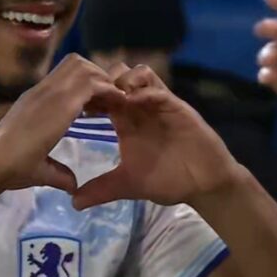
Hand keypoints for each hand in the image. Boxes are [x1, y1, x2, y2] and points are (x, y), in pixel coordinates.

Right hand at [0, 54, 125, 193]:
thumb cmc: (9, 167)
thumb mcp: (39, 167)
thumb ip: (58, 172)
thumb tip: (72, 185)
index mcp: (36, 100)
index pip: (64, 76)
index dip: (85, 85)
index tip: (97, 106)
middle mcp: (43, 90)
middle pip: (76, 63)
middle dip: (97, 76)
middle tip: (108, 100)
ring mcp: (51, 92)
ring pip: (85, 67)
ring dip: (103, 80)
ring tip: (114, 102)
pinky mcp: (61, 101)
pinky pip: (92, 83)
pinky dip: (108, 90)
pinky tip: (117, 106)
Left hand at [71, 64, 242, 210]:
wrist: (203, 184)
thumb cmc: (169, 180)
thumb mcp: (128, 185)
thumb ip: (102, 189)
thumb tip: (74, 203)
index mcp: (125, 121)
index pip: (101, 96)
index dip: (87, 96)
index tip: (73, 107)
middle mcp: (139, 108)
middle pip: (116, 77)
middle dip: (101, 82)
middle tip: (91, 98)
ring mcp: (157, 103)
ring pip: (136, 73)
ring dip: (122, 79)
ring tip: (113, 98)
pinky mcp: (175, 105)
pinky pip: (157, 87)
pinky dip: (143, 89)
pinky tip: (133, 102)